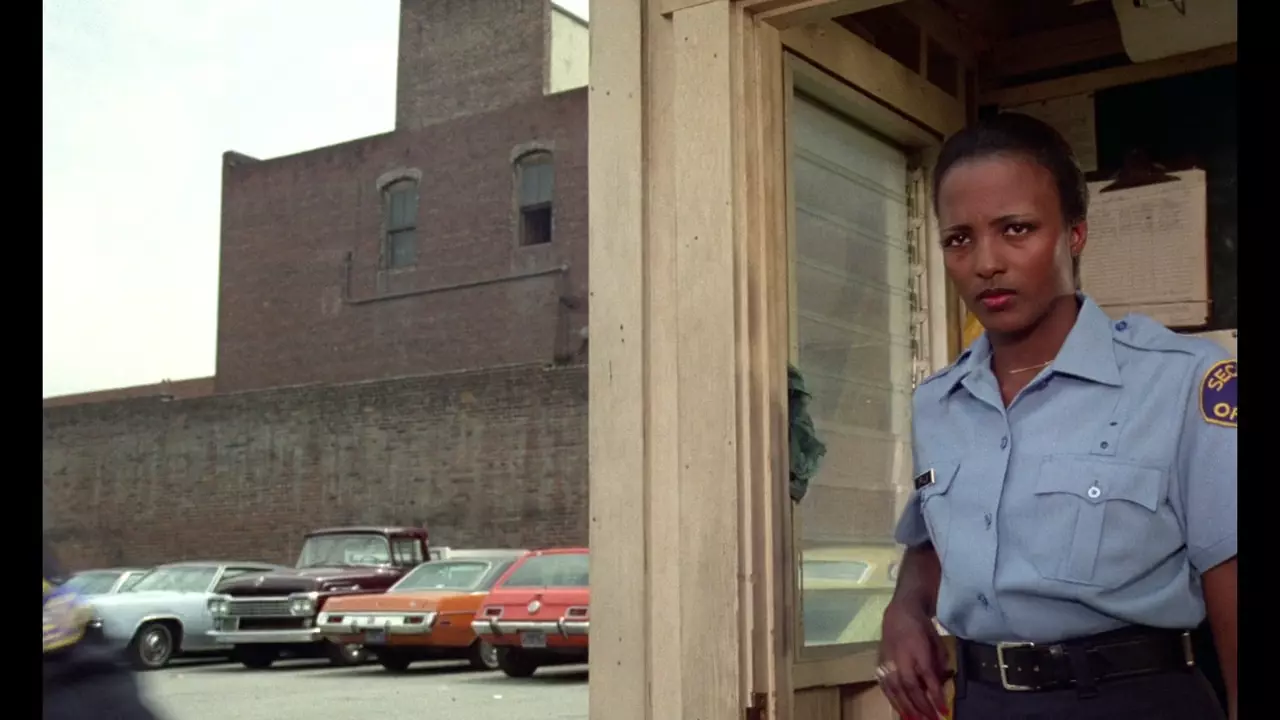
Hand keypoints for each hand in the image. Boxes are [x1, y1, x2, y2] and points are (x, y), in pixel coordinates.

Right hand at [876, 600, 950, 719]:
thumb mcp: (937, 641)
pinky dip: (893, 700)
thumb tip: (939, 684)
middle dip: (921, 706)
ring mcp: (887, 660)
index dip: (935, 695)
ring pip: (895, 688)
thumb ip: (939, 663)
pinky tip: (900, 712)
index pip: (927, 676)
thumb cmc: (921, 627)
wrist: (899, 611)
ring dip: (905, 707)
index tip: (944, 710)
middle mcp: (900, 656)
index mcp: (917, 648)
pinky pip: (885, 686)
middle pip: (909, 685)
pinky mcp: (879, 663)